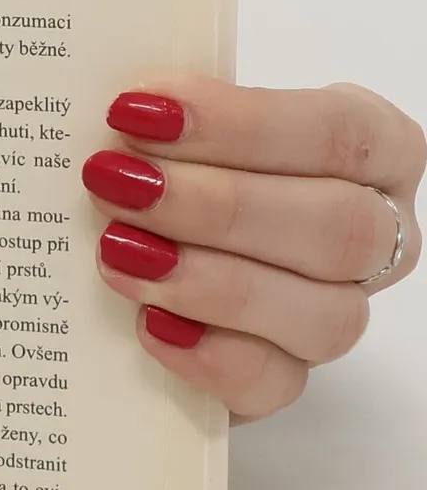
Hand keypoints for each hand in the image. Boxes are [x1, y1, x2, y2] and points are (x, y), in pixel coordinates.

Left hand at [86, 75, 422, 419]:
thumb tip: (123, 107)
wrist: (156, 245)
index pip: (340, 131)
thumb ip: (170, 115)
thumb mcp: (184, 125)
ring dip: (209, 280)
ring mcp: (337, 312)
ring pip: (322, 314)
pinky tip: (148, 322)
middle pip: (336, 226)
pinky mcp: (286, 377)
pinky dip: (208, 354)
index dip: (241, 123)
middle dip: (216, 205)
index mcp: (371, 149)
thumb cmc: (181, 164)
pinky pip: (273, 382)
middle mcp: (373, 235)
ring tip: (117, 251)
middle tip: (116, 184)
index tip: (137, 111)